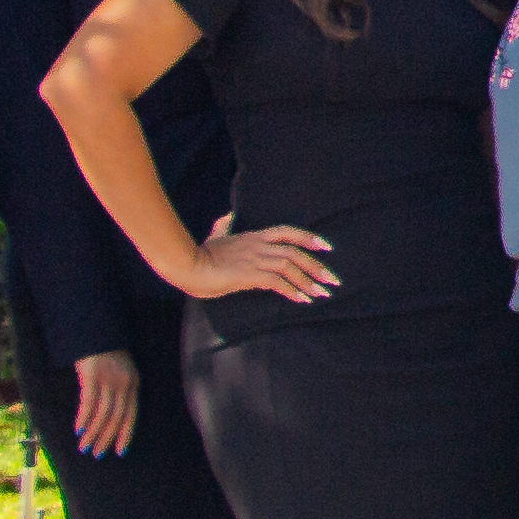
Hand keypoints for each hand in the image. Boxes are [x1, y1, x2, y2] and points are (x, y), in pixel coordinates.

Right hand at [69, 351, 139, 456]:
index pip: (132, 415)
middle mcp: (124, 383)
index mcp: (134, 383)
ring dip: (93, 434)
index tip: (120, 452)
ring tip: (84, 447)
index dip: (126, 434)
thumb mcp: (119, 369)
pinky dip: (84, 419)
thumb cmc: (105, 351)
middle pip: (117, 418)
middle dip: (107, 439)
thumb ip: (117, 389)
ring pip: (103, 415)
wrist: (96, 327)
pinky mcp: (92, 376)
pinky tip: (78, 430)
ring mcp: (109, 379)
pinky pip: (89, 404)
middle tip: (97, 454)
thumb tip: (107, 415)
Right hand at [173, 212, 337, 305]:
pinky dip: (292, 290)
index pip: (287, 232)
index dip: (308, 238)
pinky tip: (302, 300)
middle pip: (295, 252)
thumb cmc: (198, 255)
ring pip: (290, 266)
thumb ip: (224, 227)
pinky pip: (277, 281)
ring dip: (309, 281)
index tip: (326, 247)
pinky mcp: (249, 274)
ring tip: (322, 293)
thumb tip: (226, 218)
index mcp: (253, 236)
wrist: (186, 264)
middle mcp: (258, 245)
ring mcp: (254, 259)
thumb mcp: (214, 237)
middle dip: (317, 266)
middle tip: (333, 280)